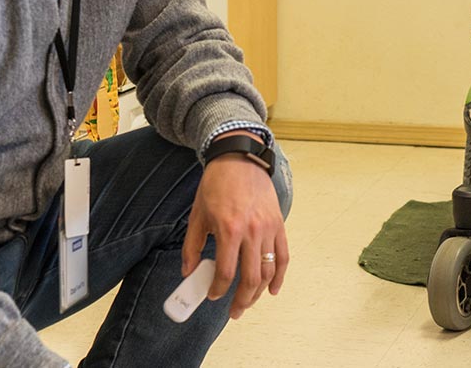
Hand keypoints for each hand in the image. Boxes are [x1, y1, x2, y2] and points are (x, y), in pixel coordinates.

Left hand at [181, 140, 288, 318]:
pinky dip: (279, 276)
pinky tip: (271, 289)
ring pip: (268, 270)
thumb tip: (188, 272)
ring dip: (258, 292)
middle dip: (241, 300)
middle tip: (233, 312)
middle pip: (251, 277)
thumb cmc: (216, 184)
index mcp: (230, 229)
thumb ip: (192, 246)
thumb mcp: (197, 214)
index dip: (218, 289)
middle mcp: (252, 231)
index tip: (212, 295)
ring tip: (248, 302)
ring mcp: (269, 228)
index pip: (227, 271)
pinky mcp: (279, 224)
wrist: (239, 158)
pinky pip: (283, 256)